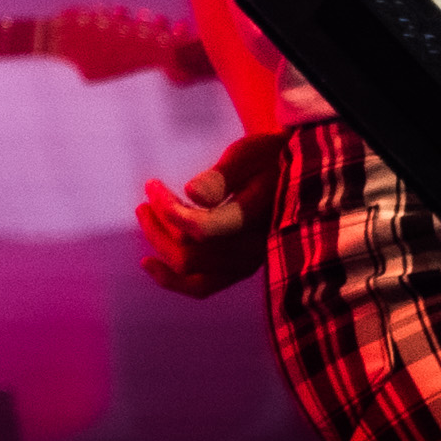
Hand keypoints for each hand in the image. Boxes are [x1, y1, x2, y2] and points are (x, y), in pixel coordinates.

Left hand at [138, 130, 286, 296]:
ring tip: (145, 214)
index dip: (169, 210)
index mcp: (258, 217)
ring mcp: (248, 263)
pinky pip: (202, 286)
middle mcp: (255, 248)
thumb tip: (192, 194)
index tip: (153, 186)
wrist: (294, 175)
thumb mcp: (250, 154)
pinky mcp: (240, 269)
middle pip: (191, 252)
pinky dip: (172, 278)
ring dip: (161, 245)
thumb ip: (224, 175)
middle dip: (159, 225)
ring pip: (192, 270)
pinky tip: (149, 264)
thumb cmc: (270, 157)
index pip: (203, 228)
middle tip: (147, 197)